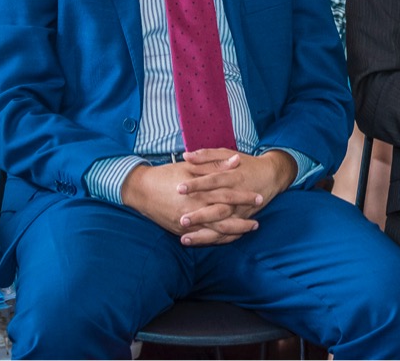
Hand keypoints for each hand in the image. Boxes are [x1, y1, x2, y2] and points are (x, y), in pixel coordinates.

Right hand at [120, 161, 262, 245]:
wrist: (141, 190)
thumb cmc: (167, 174)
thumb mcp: (191, 167)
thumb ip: (216, 165)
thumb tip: (237, 160)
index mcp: (199, 190)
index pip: (227, 194)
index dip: (244, 196)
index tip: (258, 196)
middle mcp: (194, 208)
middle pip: (224, 216)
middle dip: (242, 219)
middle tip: (257, 221)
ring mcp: (187, 222)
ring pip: (215, 231)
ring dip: (233, 232)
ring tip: (247, 230)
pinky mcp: (180, 230)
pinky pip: (203, 238)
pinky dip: (217, 239)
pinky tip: (229, 238)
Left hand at [175, 149, 297, 245]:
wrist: (271, 176)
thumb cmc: (246, 163)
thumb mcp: (228, 154)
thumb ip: (206, 155)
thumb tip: (186, 156)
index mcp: (233, 176)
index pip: (213, 181)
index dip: (196, 185)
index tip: (179, 189)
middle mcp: (237, 196)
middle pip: (217, 208)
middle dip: (199, 216)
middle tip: (181, 219)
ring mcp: (240, 211)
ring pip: (222, 226)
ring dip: (204, 234)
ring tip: (184, 238)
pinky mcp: (241, 220)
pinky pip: (228, 234)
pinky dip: (213, 240)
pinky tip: (197, 243)